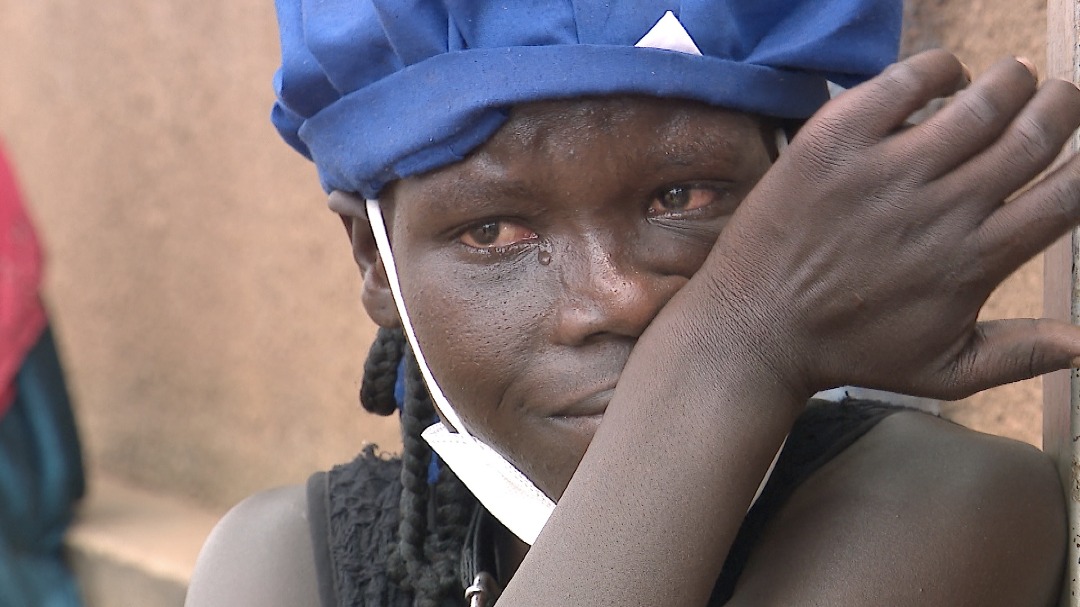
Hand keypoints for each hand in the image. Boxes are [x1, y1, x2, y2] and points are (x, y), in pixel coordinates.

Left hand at [705, 49, 1079, 399]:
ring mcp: (887, 170)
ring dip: (1012, 81)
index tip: (1077, 149)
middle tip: (1057, 98)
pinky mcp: (836, 141)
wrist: (754, 329)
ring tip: (1011, 81)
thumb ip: (1020, 355)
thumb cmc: (850, 350)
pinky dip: (941, 68)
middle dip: (1062, 105)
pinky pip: (907, 80)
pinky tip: (945, 79)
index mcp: (976, 259)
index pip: (1068, 192)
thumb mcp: (942, 371)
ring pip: (983, 99)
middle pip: (1036, 133)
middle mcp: (941, 208)